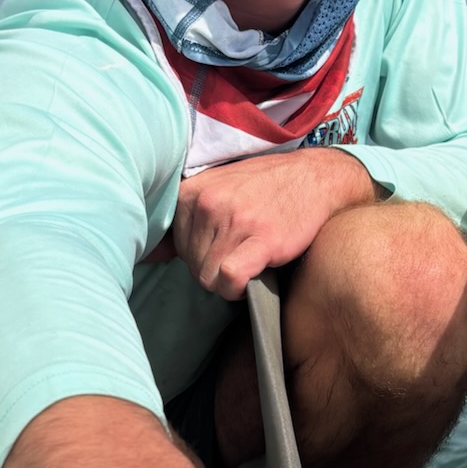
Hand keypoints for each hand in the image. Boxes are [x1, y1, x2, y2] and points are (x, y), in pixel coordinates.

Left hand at [169, 149, 375, 298]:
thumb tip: (151, 255)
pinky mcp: (260, 239)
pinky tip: (251, 278)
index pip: (177, 249)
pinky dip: (237, 289)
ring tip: (250, 261)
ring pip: (209, 277)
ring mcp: (233, 221)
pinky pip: (230, 278)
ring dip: (229, 281)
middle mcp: (207, 203)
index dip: (201, 256)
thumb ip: (187, 218)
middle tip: (241, 253)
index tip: (224, 247)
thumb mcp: (217, 188)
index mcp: (191, 191)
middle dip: (215, 270)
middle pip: (193, 267)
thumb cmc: (265, 188)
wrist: (315, 178)